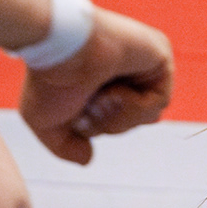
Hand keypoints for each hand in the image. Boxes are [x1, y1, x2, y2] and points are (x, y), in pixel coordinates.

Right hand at [19, 8, 172, 164]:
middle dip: (108, 124)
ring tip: (99, 95)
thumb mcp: (45, 124)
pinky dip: (134, 105)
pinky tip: (113, 89)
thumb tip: (88, 159)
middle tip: (89, 104)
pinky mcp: (160, 54)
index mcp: (103, 80)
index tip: (80, 116)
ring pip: (149, 115)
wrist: (56, 49)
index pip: (118, 121)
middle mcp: (126, 68)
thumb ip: (65, 147)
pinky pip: (159, 102)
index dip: (100, 128)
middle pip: (134, 121)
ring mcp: (144, 61)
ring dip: (119, 116)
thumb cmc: (48, 79)